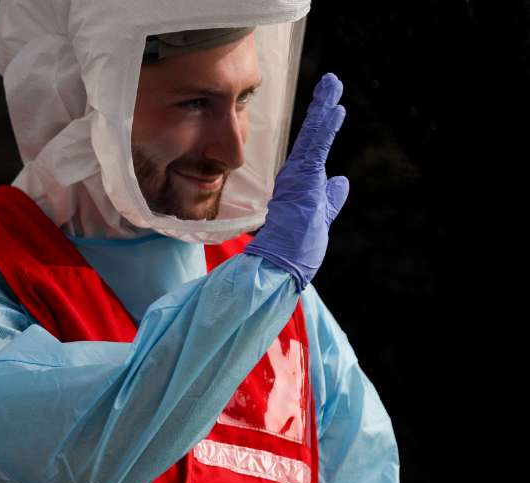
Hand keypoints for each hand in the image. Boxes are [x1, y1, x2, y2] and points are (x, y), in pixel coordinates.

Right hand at [244, 73, 348, 289]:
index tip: (333, 108)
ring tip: (334, 83)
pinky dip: (326, 126)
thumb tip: (341, 181)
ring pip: (314, 135)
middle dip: (323, 107)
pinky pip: (317, 147)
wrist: (278, 264)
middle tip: (332, 82)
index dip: (324, 127)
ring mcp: (297, 175)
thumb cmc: (295, 248)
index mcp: (300, 184)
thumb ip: (331, 199)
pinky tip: (335, 108)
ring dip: (325, 108)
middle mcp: (295, 175)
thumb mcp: (321, 217)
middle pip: (313, 135)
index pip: (315, 149)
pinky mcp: (303, 178)